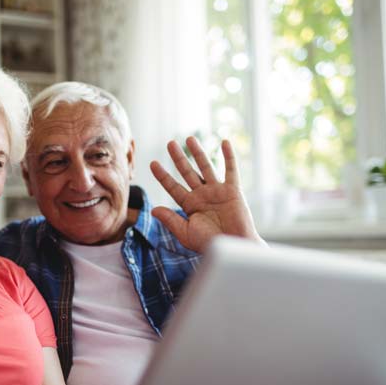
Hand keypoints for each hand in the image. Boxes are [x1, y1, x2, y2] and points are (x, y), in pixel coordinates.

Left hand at [150, 136, 263, 252]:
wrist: (233, 246)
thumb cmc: (209, 244)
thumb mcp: (186, 233)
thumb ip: (171, 220)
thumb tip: (153, 209)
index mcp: (190, 205)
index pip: (173, 187)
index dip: (163, 176)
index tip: (152, 163)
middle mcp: (202, 195)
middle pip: (187, 172)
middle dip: (178, 158)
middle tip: (170, 144)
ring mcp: (217, 191)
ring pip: (206, 167)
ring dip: (198, 152)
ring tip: (189, 138)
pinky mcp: (233, 190)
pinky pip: (230, 169)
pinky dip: (228, 156)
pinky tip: (224, 142)